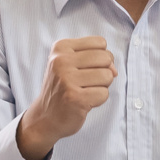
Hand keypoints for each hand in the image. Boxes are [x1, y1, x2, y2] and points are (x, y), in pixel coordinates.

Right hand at [18, 36, 115, 159]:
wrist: (45, 117)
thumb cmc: (63, 88)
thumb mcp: (73, 65)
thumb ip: (97, 60)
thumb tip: (114, 70)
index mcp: (61, 47)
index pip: (100, 42)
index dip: (101, 57)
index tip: (86, 68)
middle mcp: (61, 61)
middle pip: (106, 58)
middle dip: (104, 71)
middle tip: (87, 82)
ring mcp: (67, 79)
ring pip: (108, 76)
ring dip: (102, 87)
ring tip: (85, 92)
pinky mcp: (75, 98)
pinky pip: (104, 94)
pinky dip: (99, 100)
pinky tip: (84, 102)